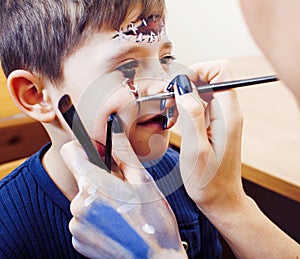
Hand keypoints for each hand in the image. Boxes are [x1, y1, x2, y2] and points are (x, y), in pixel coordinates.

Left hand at [60, 126, 186, 257]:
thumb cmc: (154, 220)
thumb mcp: (143, 181)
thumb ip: (124, 152)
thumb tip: (115, 129)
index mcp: (94, 186)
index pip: (71, 151)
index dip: (85, 147)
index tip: (101, 152)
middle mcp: (78, 205)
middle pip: (82, 176)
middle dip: (100, 176)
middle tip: (123, 188)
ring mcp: (76, 225)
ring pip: (84, 197)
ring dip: (99, 197)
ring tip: (122, 209)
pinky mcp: (78, 240)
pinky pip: (83, 217)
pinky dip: (96, 215)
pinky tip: (115, 223)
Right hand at [175, 60, 247, 215]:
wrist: (221, 198)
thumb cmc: (208, 181)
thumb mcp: (196, 149)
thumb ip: (191, 115)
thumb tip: (183, 87)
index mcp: (228, 114)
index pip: (221, 70)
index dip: (199, 70)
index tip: (179, 85)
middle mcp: (228, 112)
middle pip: (210, 77)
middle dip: (187, 83)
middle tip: (169, 102)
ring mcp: (222, 117)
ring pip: (203, 90)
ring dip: (184, 96)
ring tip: (171, 114)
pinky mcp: (214, 123)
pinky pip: (200, 104)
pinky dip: (185, 107)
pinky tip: (176, 121)